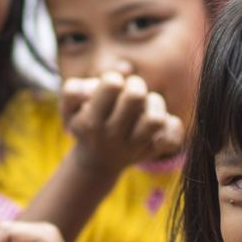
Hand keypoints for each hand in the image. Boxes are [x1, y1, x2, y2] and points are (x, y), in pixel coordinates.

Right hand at [61, 72, 183, 175]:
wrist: (97, 162)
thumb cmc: (85, 124)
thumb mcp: (69, 109)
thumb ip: (72, 91)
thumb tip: (91, 90)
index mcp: (92, 122)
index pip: (112, 85)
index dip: (113, 80)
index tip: (110, 89)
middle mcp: (113, 136)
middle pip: (136, 96)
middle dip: (136, 85)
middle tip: (131, 92)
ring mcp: (135, 146)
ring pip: (156, 118)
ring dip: (155, 104)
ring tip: (146, 106)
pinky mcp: (153, 152)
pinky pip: (172, 138)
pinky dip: (171, 125)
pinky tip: (159, 123)